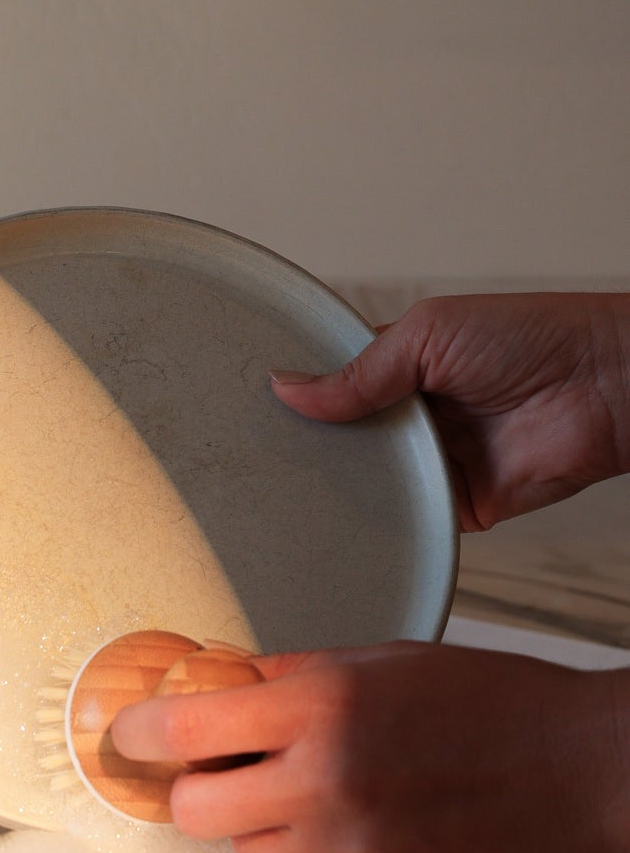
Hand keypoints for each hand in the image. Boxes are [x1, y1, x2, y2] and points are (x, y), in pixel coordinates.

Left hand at [111, 641, 629, 852]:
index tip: (130, 730)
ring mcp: (354, 844)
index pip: (187, 726)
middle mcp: (326, 780)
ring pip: (250, 850)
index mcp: (318, 705)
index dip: (143, 730)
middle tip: (203, 765)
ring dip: (252, 819)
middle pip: (196, 811)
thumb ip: (289, 674)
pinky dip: (311, 842)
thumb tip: (222, 679)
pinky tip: (349, 806)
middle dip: (189, 788)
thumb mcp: (375, 659)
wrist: (580, 768)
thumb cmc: (488, 700)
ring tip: (292, 780)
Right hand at [271, 293, 629, 529]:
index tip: (256, 404)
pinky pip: (410, 515)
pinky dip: (384, 517)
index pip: (334, 381)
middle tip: (263, 449)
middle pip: (345, 434)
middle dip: (313, 441)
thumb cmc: (533, 337)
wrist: (606, 385)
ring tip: (291, 483)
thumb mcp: (428, 335)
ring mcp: (435, 458)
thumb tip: (290, 388)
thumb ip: (360, 370)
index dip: (300, 392)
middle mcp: (413, 413)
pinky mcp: (459, 502)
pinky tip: (345, 514)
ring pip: (371, 478)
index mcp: (400, 364)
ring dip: (344, 481)